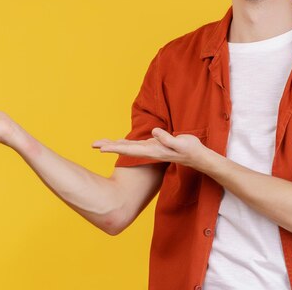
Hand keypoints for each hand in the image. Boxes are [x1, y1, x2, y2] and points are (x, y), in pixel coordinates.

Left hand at [92, 128, 211, 169]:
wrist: (198, 158)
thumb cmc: (191, 150)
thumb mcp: (181, 143)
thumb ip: (167, 139)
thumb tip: (154, 132)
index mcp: (153, 150)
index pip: (129, 149)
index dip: (115, 148)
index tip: (101, 149)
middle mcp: (149, 151)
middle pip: (124, 149)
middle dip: (109, 146)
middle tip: (92, 145)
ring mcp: (151, 149)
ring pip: (128, 147)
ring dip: (114, 145)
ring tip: (100, 144)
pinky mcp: (154, 146)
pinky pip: (135, 145)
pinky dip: (124, 144)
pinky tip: (118, 143)